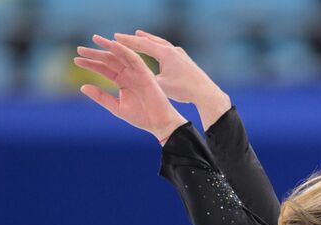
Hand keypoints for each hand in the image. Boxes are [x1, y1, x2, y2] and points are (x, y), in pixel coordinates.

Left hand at [74, 35, 187, 143]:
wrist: (158, 123)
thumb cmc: (140, 116)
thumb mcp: (116, 106)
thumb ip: (100, 96)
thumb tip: (83, 87)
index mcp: (122, 81)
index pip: (104, 69)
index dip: (90, 64)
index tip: (76, 60)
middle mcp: (129, 73)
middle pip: (109, 59)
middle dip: (95, 53)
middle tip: (79, 49)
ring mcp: (137, 71)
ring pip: (120, 55)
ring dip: (108, 46)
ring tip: (94, 40)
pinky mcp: (145, 72)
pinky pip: (133, 58)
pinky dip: (124, 50)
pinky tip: (112, 44)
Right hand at [112, 31, 229, 125]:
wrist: (205, 92)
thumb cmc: (183, 90)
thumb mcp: (162, 86)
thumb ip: (147, 79)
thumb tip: (132, 77)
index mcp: (165, 54)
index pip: (142, 44)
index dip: (127, 41)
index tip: (114, 37)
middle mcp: (172, 50)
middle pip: (149, 41)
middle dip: (135, 38)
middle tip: (120, 36)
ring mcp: (179, 53)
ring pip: (160, 43)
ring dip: (148, 39)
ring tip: (139, 35)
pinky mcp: (184, 58)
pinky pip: (167, 49)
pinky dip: (158, 47)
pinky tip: (157, 49)